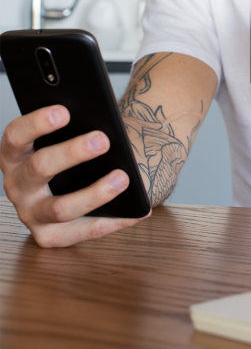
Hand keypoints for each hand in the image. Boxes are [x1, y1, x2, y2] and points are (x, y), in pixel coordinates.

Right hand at [0, 105, 149, 247]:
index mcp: (14, 154)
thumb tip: (100, 125)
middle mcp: (17, 184)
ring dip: (95, 193)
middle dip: (72, 153)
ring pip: (60, 208)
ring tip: (122, 178)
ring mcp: (31, 213)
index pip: (16, 135)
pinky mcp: (49, 236)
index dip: (37, 123)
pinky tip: (139, 210)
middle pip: (39, 167)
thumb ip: (76, 128)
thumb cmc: (72, 153)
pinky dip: (115, 221)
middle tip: (103, 140)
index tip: (64, 112)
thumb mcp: (66, 137)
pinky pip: (84, 232)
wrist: (77, 182)